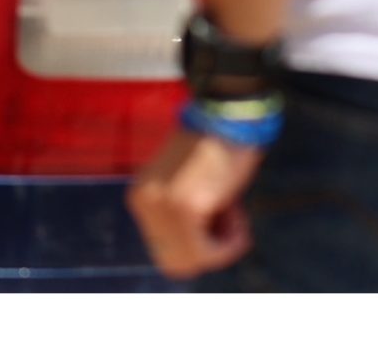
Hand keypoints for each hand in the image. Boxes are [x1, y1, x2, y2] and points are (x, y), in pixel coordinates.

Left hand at [128, 126, 264, 279]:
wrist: (228, 113)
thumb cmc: (217, 146)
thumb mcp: (188, 185)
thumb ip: (181, 214)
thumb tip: (197, 249)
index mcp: (140, 196)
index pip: (167, 252)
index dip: (200, 245)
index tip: (218, 217)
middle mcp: (143, 202)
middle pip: (178, 263)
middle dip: (209, 250)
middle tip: (226, 217)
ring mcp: (161, 205)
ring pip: (195, 261)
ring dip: (222, 246)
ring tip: (232, 209)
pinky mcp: (185, 207)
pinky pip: (210, 252)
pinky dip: (231, 242)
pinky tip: (237, 210)